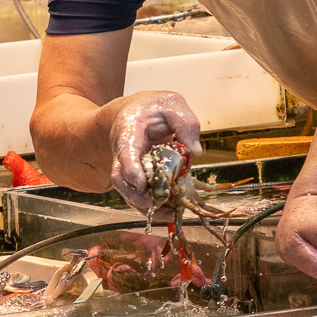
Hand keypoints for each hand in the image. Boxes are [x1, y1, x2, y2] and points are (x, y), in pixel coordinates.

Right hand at [108, 91, 201, 212]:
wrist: (131, 113)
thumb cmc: (149, 108)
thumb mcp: (171, 104)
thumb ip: (185, 122)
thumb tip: (195, 151)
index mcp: (129, 131)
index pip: (125, 152)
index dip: (131, 169)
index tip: (141, 183)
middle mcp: (122, 153)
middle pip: (121, 179)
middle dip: (138, 196)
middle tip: (160, 202)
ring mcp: (127, 168)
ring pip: (129, 192)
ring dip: (148, 206)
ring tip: (171, 212)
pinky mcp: (136, 179)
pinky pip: (140, 196)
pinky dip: (154, 206)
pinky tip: (171, 210)